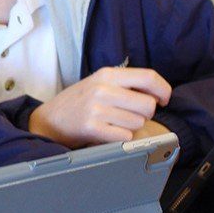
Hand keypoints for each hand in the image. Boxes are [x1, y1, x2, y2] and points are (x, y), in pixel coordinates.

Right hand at [28, 68, 171, 147]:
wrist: (49, 120)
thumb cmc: (79, 102)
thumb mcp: (99, 83)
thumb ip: (125, 84)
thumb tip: (158, 93)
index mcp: (107, 74)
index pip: (149, 77)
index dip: (163, 90)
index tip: (164, 99)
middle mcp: (103, 89)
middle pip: (148, 104)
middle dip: (146, 113)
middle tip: (134, 115)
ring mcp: (96, 109)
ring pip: (138, 122)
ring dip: (132, 127)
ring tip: (116, 124)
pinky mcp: (92, 128)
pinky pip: (124, 137)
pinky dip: (121, 138)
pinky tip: (109, 133)